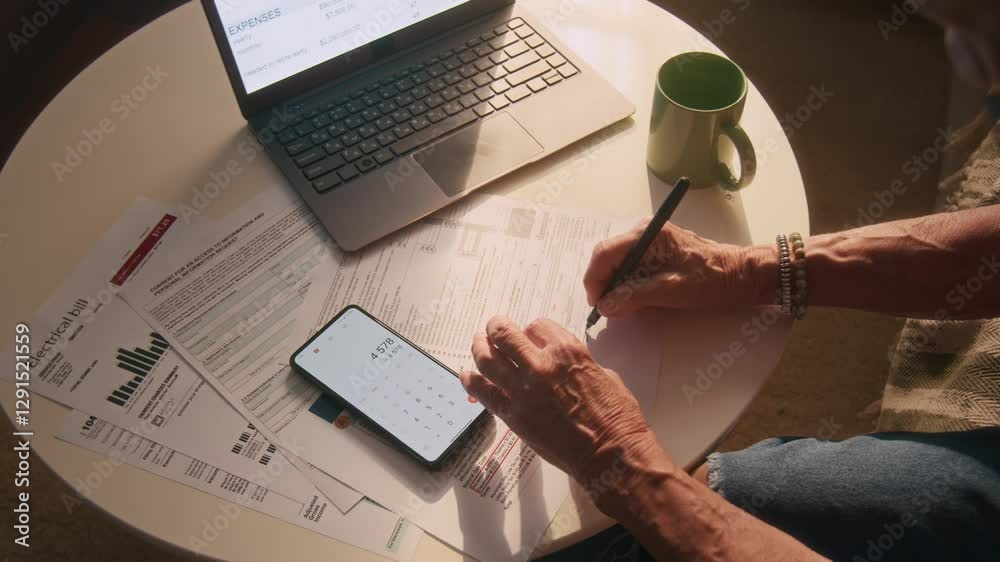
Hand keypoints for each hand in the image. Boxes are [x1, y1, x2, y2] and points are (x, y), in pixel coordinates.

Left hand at [461, 316, 654, 483]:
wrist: (610, 455)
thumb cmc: (616, 417)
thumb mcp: (604, 374)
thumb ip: (578, 363)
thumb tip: (564, 364)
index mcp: (567, 351)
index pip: (536, 326)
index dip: (531, 330)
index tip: (529, 335)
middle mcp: (541, 365)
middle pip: (505, 335)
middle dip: (496, 327)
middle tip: (492, 327)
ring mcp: (523, 391)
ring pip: (487, 360)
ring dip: (479, 347)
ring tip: (477, 342)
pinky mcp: (513, 416)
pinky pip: (484, 393)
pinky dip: (471, 381)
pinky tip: (465, 375)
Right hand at [583, 221, 774, 316]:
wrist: (744, 275)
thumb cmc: (713, 280)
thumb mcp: (671, 291)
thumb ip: (634, 297)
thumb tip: (605, 306)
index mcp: (647, 234)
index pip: (604, 253)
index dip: (595, 280)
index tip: (597, 305)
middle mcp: (644, 232)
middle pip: (608, 258)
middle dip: (606, 285)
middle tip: (613, 310)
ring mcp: (651, 242)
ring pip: (619, 265)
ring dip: (620, 288)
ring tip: (633, 307)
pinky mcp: (658, 253)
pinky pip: (633, 269)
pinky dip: (632, 286)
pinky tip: (645, 300)